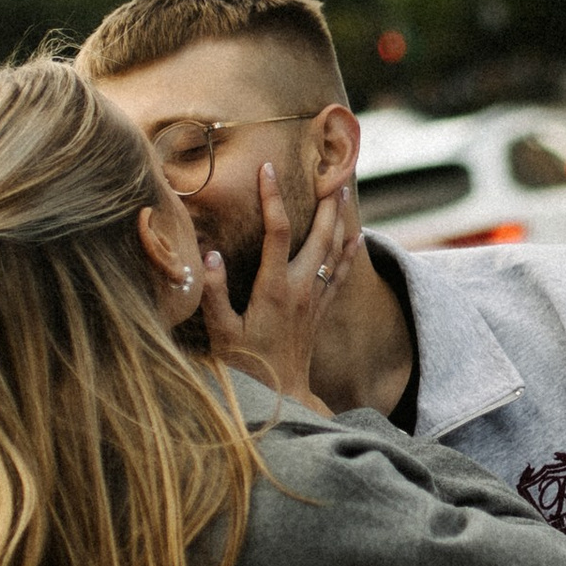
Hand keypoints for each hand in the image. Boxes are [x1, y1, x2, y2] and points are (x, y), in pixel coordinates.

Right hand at [198, 168, 359, 409]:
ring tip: (342, 191)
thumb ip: (213, 293)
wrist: (282, 396)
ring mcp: (315, 299)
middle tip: (327, 171)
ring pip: (334, 250)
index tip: (267, 169)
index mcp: (274, 289)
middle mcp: (301, 289)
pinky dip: (348, 252)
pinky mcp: (321, 310)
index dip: (272, 198)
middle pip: (319, 235)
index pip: (277, 232)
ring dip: (339, 220)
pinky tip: (356, 237)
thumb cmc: (246, 366)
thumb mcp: (221, 332)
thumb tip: (209, 255)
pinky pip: (339, 274)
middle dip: (324, 202)